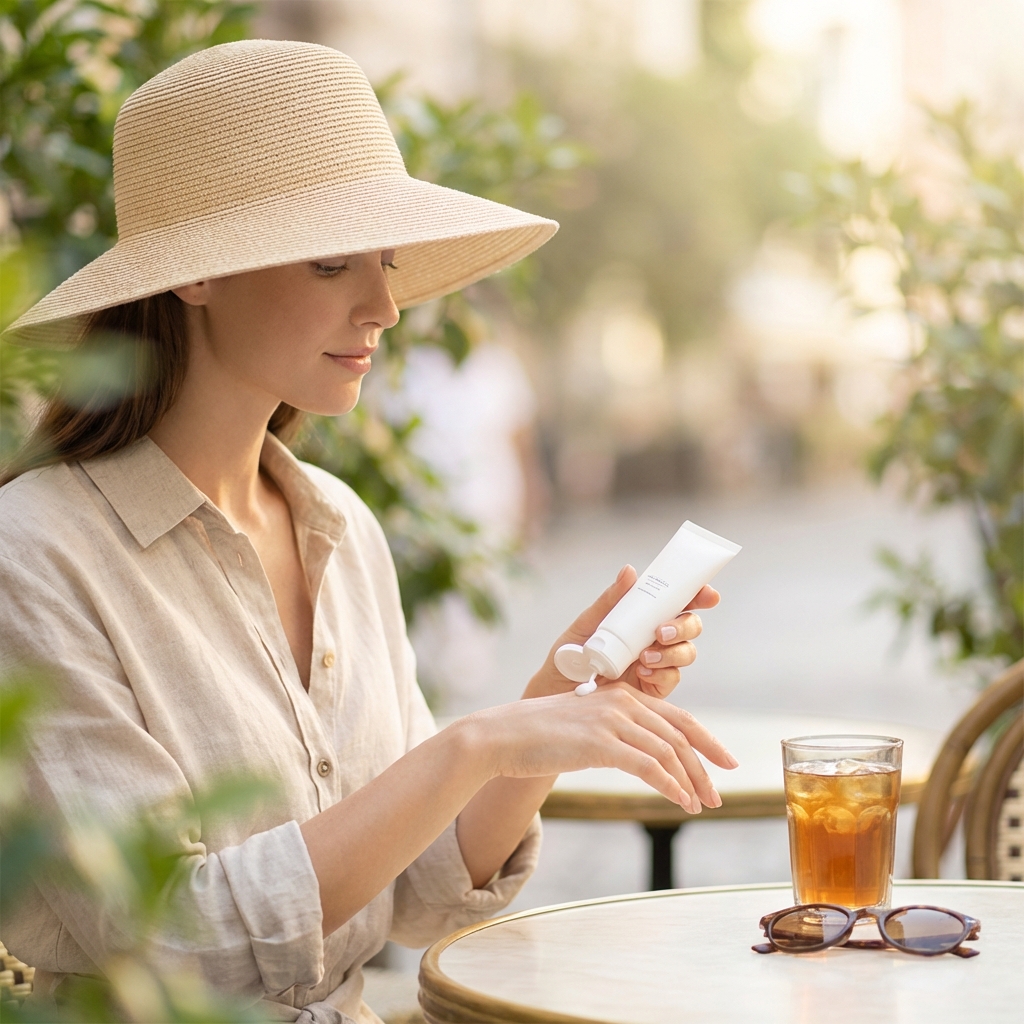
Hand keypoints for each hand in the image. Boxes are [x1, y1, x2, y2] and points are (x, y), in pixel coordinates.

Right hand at [460, 682, 737, 811]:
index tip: (726, 761)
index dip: (707, 741)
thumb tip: (643, 757)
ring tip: (701, 805)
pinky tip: (680, 802)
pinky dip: (670, 786)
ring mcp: (612, 720)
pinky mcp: (600, 742)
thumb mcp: (586, 725)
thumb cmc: (540, 735)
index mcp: (622, 694)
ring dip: (691, 781)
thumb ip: (615, 732)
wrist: (503, 735)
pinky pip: (648, 766)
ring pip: (668, 752)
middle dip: (704, 767)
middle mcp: (622, 701)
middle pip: (680, 735)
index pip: (678, 717)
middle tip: (717, 796)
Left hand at [525, 564, 720, 699]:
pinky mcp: (653, 689)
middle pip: (689, 626)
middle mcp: (655, 639)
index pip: (677, 601)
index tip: (708, 594)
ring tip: (644, 656)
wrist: (555, 694)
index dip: (698, 595)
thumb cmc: (569, 656)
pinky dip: (662, 672)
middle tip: (661, 631)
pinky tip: (641, 671)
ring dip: (673, 651)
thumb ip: (610, 600)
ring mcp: (657, 664)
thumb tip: (630, 570)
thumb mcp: (587, 624)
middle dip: (685, 625)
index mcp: (642, 617)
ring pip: (686, 652)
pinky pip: (671, 678)